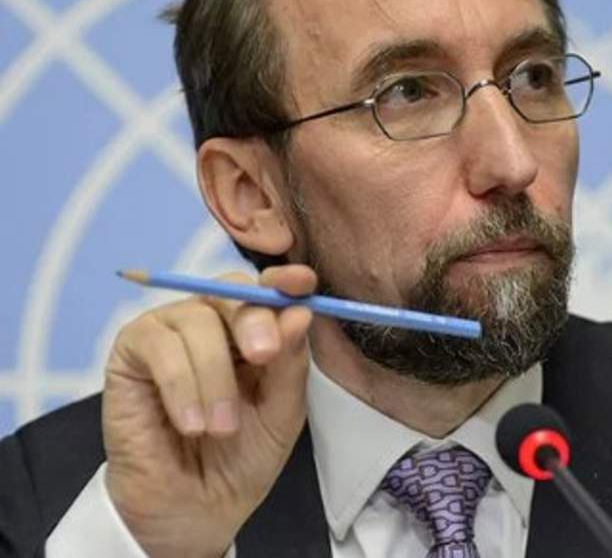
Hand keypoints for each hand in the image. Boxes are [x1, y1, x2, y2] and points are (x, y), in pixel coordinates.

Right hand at [102, 265, 315, 557]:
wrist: (194, 507)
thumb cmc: (241, 458)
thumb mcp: (282, 412)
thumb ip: (291, 363)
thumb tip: (299, 311)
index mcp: (254, 331)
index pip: (268, 290)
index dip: (284, 281)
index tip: (302, 284)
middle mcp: (211, 322)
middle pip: (231, 290)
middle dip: (253, 319)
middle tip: (264, 356)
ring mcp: (170, 332)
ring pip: (196, 318)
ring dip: (216, 376)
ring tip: (221, 428)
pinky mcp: (131, 352)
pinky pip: (158, 345)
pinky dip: (181, 384)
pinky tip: (191, 423)